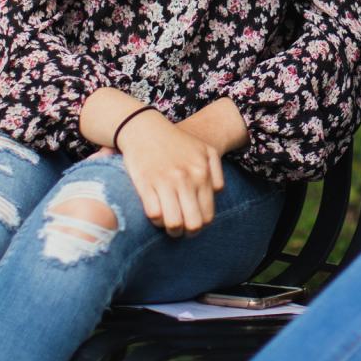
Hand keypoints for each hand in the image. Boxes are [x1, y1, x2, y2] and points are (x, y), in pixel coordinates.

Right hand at [115, 110, 224, 236]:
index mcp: (202, 173)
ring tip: (168, 224)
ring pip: (174, 223)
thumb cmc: (175, 141)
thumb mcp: (204, 150)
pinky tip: (156, 213)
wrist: (144, 128)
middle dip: (187, 232)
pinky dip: (155, 220)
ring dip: (171, 229)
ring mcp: (166, 181)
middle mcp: (186, 178)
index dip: (200, 225)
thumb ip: (216, 173)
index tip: (192, 223)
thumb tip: (216, 194)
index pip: (208, 215)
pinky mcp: (146, 183)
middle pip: (193, 224)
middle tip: (181, 229)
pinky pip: (154, 214)